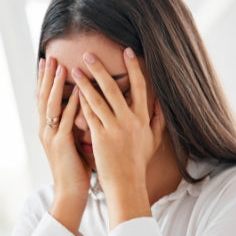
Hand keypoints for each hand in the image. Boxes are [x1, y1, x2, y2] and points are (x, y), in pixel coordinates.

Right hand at [37, 57, 88, 233]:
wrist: (70, 193)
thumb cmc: (76, 170)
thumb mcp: (73, 142)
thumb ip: (75, 125)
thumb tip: (84, 108)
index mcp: (49, 129)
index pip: (45, 99)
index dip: (45, 80)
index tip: (48, 62)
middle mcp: (46, 131)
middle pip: (44, 98)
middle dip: (46, 77)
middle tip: (48, 57)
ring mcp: (51, 137)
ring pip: (51, 106)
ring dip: (55, 86)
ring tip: (59, 67)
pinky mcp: (61, 145)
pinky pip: (65, 121)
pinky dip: (70, 105)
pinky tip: (76, 93)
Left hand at [72, 48, 164, 225]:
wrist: (127, 185)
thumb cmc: (138, 164)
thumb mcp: (153, 141)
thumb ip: (158, 120)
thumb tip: (161, 103)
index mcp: (143, 119)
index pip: (140, 87)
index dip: (133, 68)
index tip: (127, 51)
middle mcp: (130, 120)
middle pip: (114, 88)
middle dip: (100, 68)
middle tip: (88, 53)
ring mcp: (114, 128)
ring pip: (98, 99)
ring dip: (85, 82)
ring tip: (74, 69)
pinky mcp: (100, 138)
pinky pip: (89, 115)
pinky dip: (81, 102)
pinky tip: (73, 91)